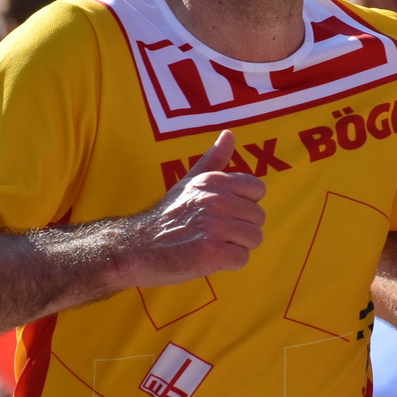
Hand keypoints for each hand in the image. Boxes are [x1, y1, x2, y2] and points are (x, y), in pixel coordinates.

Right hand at [124, 130, 266, 287]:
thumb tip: (230, 133)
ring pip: (254, 238)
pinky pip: (242, 259)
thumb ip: (213, 159)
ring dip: (236, 247)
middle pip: (259, 218)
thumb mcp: (189, 182)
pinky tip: (208, 258)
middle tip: (214, 233)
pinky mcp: (213, 252)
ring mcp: (215, 226)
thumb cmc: (167, 216)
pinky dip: (228, 263)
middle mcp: (217, 199)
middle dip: (241, 229)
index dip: (244, 205)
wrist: (137, 247)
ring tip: (212, 244)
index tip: (223, 213)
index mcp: (214, 181)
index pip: (258, 190)